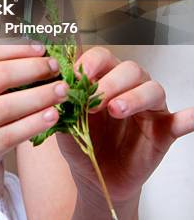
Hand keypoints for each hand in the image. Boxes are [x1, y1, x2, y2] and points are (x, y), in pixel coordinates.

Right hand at [0, 43, 66, 215]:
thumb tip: (25, 56)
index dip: (14, 48)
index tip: (40, 47)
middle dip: (32, 68)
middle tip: (55, 67)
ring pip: (5, 106)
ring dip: (39, 95)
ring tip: (61, 90)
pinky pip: (7, 136)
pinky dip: (33, 124)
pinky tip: (51, 116)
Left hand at [55, 46, 193, 204]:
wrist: (95, 177)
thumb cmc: (82, 144)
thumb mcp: (65, 126)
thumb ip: (61, 107)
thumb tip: (55, 89)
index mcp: (105, 78)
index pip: (103, 58)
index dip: (91, 63)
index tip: (77, 75)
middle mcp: (129, 86)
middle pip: (129, 69)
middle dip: (111, 81)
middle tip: (95, 100)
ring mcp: (149, 108)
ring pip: (151, 88)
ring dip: (135, 96)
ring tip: (116, 109)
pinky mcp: (164, 131)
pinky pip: (180, 121)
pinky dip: (187, 118)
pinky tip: (190, 116)